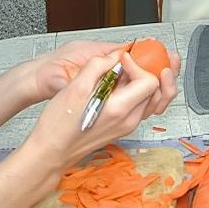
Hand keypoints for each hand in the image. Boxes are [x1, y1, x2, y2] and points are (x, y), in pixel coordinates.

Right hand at [24, 48, 174, 169]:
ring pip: (152, 99)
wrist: (52, 150)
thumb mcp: (75, 87)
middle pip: (156, 91)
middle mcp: (129, 120)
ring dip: (148, 80)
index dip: (140, 65)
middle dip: (151, 71)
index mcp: (119, 110)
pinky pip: (140, 106)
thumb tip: (115, 56)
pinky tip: (126, 82)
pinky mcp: (123, 126)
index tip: (124, 60)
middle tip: (143, 58)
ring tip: (137, 67)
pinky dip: (139, 91)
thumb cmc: (59, 124)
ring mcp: (128, 125)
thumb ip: (98, 66)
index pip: (150, 82)